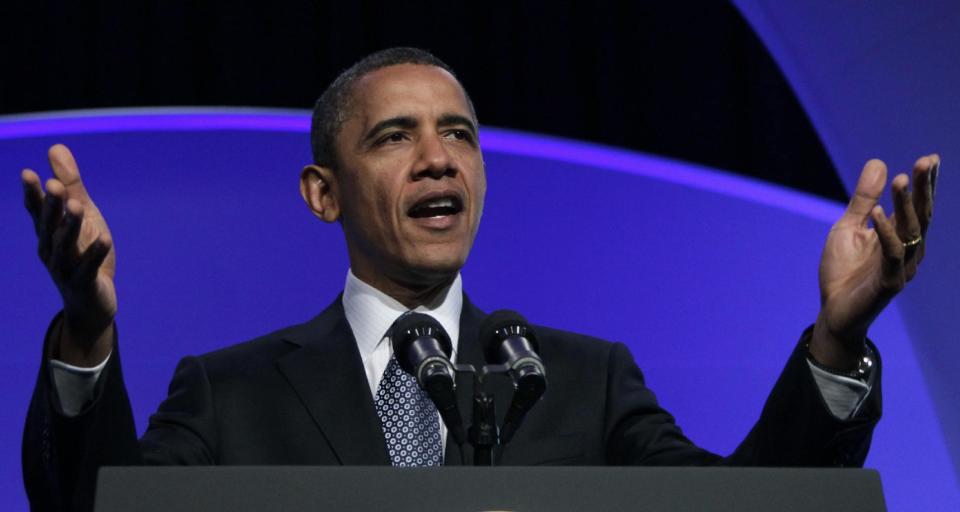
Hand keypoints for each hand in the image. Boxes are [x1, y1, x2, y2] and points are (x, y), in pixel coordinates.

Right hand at [22, 144, 115, 365]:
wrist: (93, 302)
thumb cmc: (84, 252)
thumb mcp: (81, 214)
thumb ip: (70, 184)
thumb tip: (55, 147)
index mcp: (48, 232)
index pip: (37, 211)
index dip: (33, 194)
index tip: (28, 173)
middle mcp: (51, 249)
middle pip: (49, 226)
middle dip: (51, 207)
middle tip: (53, 186)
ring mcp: (66, 269)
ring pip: (66, 247)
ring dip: (71, 227)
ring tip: (79, 207)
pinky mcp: (85, 283)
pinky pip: (89, 267)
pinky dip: (96, 253)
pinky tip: (105, 238)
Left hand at [810, 155, 938, 369]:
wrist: (833, 311)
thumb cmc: (843, 271)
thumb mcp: (848, 227)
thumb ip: (863, 199)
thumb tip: (879, 163)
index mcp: (899, 236)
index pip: (918, 206)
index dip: (925, 183)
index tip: (931, 159)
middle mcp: (907, 249)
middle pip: (922, 215)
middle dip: (925, 188)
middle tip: (926, 162)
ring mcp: (902, 266)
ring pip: (910, 231)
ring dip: (906, 205)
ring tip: (900, 180)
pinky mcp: (890, 282)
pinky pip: (892, 254)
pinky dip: (886, 232)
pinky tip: (878, 212)